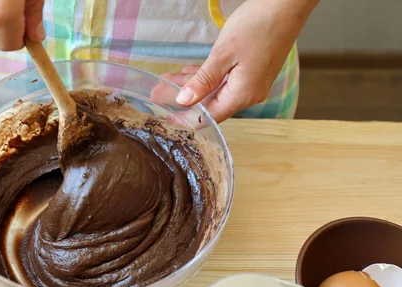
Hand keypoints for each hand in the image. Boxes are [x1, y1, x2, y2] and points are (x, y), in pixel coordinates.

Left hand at [174, 0, 317, 122]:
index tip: (165, 116)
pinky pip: (224, 81)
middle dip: (184, 99)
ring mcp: (252, 83)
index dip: (185, 118)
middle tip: (158, 93)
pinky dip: (206, 78)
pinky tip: (189, 73)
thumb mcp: (223, 54)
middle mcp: (249, 94)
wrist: (287, 5)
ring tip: (168, 79)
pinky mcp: (252, 72)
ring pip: (215, 91)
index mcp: (243, 95)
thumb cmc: (258, 26)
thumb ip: (202, 81)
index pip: (208, 117)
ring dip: (193, 85)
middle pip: (210, 104)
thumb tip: (183, 102)